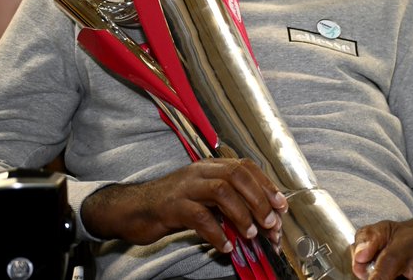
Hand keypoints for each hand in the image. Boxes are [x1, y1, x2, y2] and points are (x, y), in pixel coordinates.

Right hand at [80, 158, 287, 253]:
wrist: (131, 208)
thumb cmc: (171, 204)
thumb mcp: (203, 198)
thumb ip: (228, 204)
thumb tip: (260, 220)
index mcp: (210, 167)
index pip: (246, 167)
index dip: (267, 185)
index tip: (281, 206)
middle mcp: (200, 172)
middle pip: (238, 176)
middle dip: (259, 200)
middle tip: (271, 223)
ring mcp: (185, 187)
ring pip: (222, 192)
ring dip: (242, 214)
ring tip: (252, 234)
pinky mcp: (171, 206)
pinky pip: (199, 217)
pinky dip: (217, 233)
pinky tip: (226, 245)